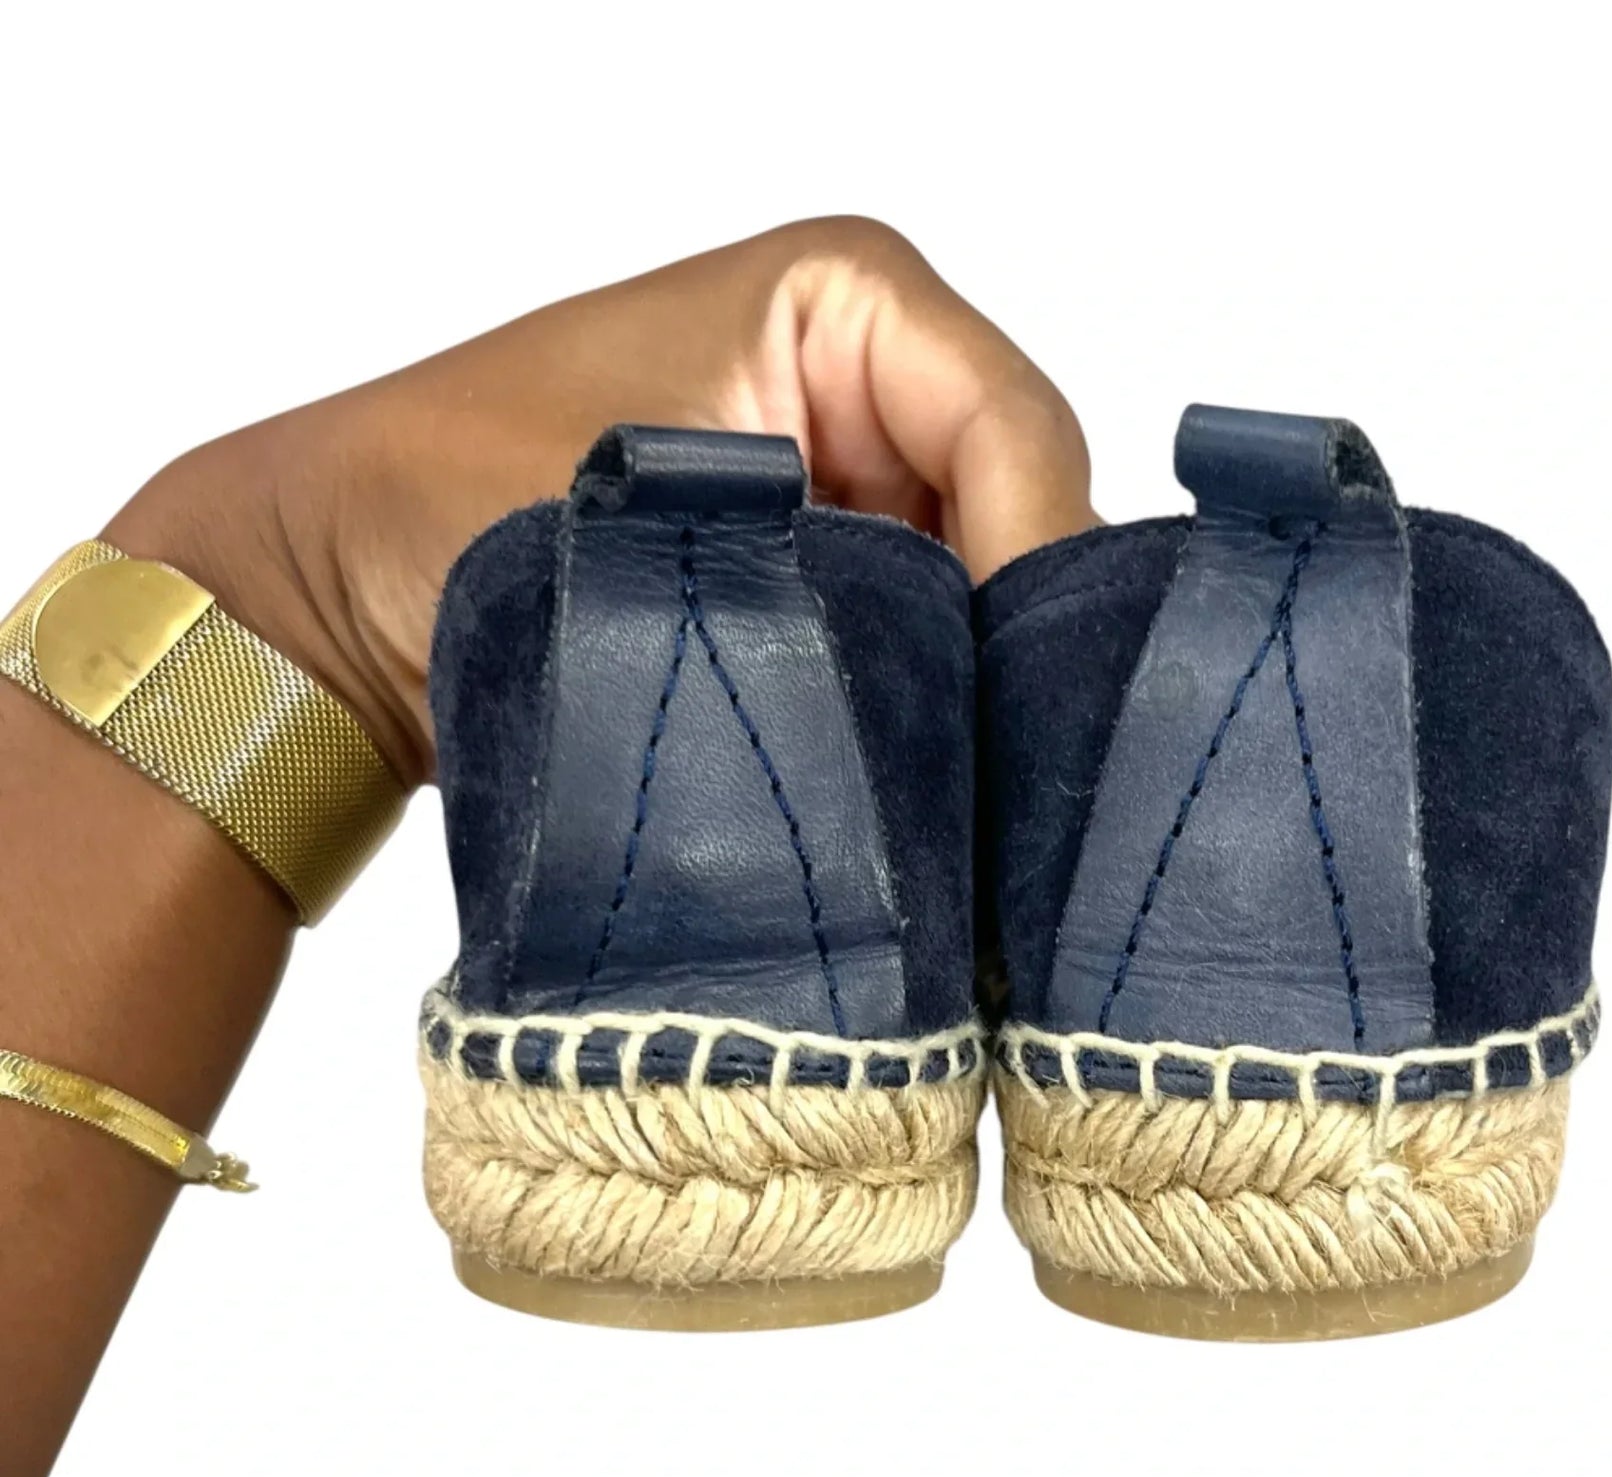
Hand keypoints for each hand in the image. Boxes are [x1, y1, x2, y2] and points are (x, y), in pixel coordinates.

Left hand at [104, 216, 1096, 783]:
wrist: (335, 597)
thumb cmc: (446, 511)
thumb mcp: (664, 541)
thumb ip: (848, 603)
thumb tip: (978, 706)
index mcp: (845, 300)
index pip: (1015, 432)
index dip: (1036, 572)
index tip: (1012, 710)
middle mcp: (870, 382)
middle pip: (1019, 518)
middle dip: (1010, 649)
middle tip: (1001, 780)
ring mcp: (853, 483)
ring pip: (980, 599)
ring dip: (965, 699)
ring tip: (952, 801)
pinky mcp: (826, 576)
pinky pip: (920, 651)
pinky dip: (918, 722)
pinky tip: (908, 793)